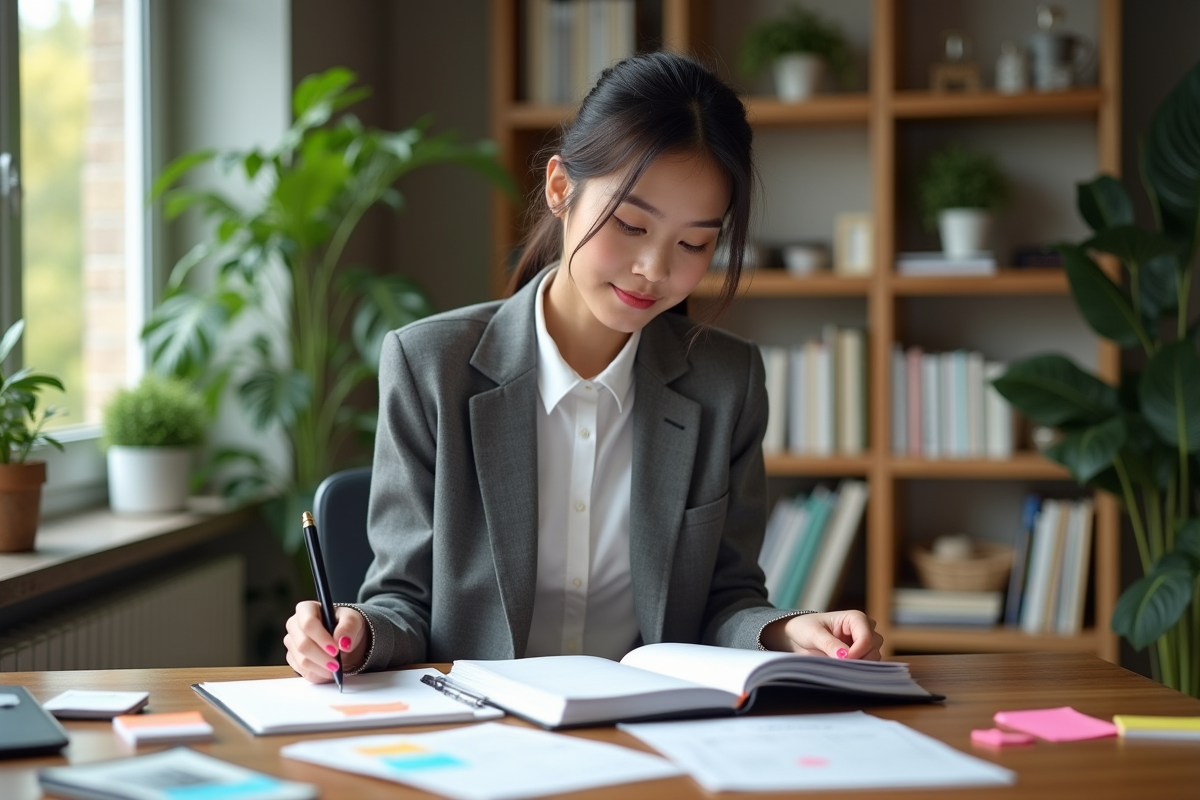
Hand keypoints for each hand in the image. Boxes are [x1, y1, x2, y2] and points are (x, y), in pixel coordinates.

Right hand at [284, 601, 368, 681]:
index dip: (321, 638)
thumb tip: (343, 642)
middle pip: (303, 645)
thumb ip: (349, 627)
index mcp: (306, 609)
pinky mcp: (293, 659)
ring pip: (302, 661)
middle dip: (322, 657)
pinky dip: (319, 674)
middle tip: (338, 664)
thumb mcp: (353, 620)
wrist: (343, 639)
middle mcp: (294, 625)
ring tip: (337, 668)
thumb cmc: (345, 624)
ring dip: (322, 668)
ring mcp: (292, 643)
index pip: (308, 623)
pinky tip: (329, 671)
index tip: (336, 649)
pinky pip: (303, 671)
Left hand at [759, 610, 882, 659]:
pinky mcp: (860, 655)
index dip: (857, 651)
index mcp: (855, 618)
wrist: (798, 636)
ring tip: (839, 665)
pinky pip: (867, 665)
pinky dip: (858, 669)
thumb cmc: (805, 628)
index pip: (867, 637)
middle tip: (839, 665)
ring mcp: (864, 643)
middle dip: (859, 659)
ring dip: (859, 665)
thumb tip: (844, 656)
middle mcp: (864, 629)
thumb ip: (830, 644)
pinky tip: (844, 670)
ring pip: (874, 658)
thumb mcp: (814, 634)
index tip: (842, 660)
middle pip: (874, 648)